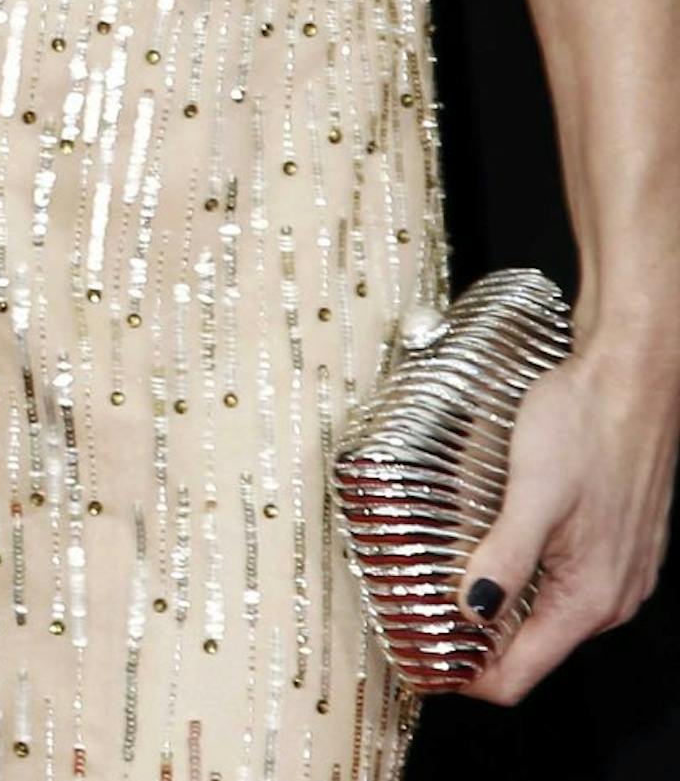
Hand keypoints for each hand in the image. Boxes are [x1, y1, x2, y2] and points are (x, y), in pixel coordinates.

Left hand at [455, 345, 677, 701]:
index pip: (519, 676)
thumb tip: (471, 611)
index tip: (419, 654)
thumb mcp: (533, 490)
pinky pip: (563, 581)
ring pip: (546, 613)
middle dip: (476, 639)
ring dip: (498, 601)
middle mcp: (611, 597)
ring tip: (446, 572)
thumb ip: (504, 557)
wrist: (630, 374)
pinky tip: (494, 540)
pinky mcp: (616, 543)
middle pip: (531, 649)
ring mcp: (618, 571)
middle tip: (420, 609)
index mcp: (590, 598)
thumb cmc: (587, 421)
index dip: (466, 676)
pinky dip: (525, 574)